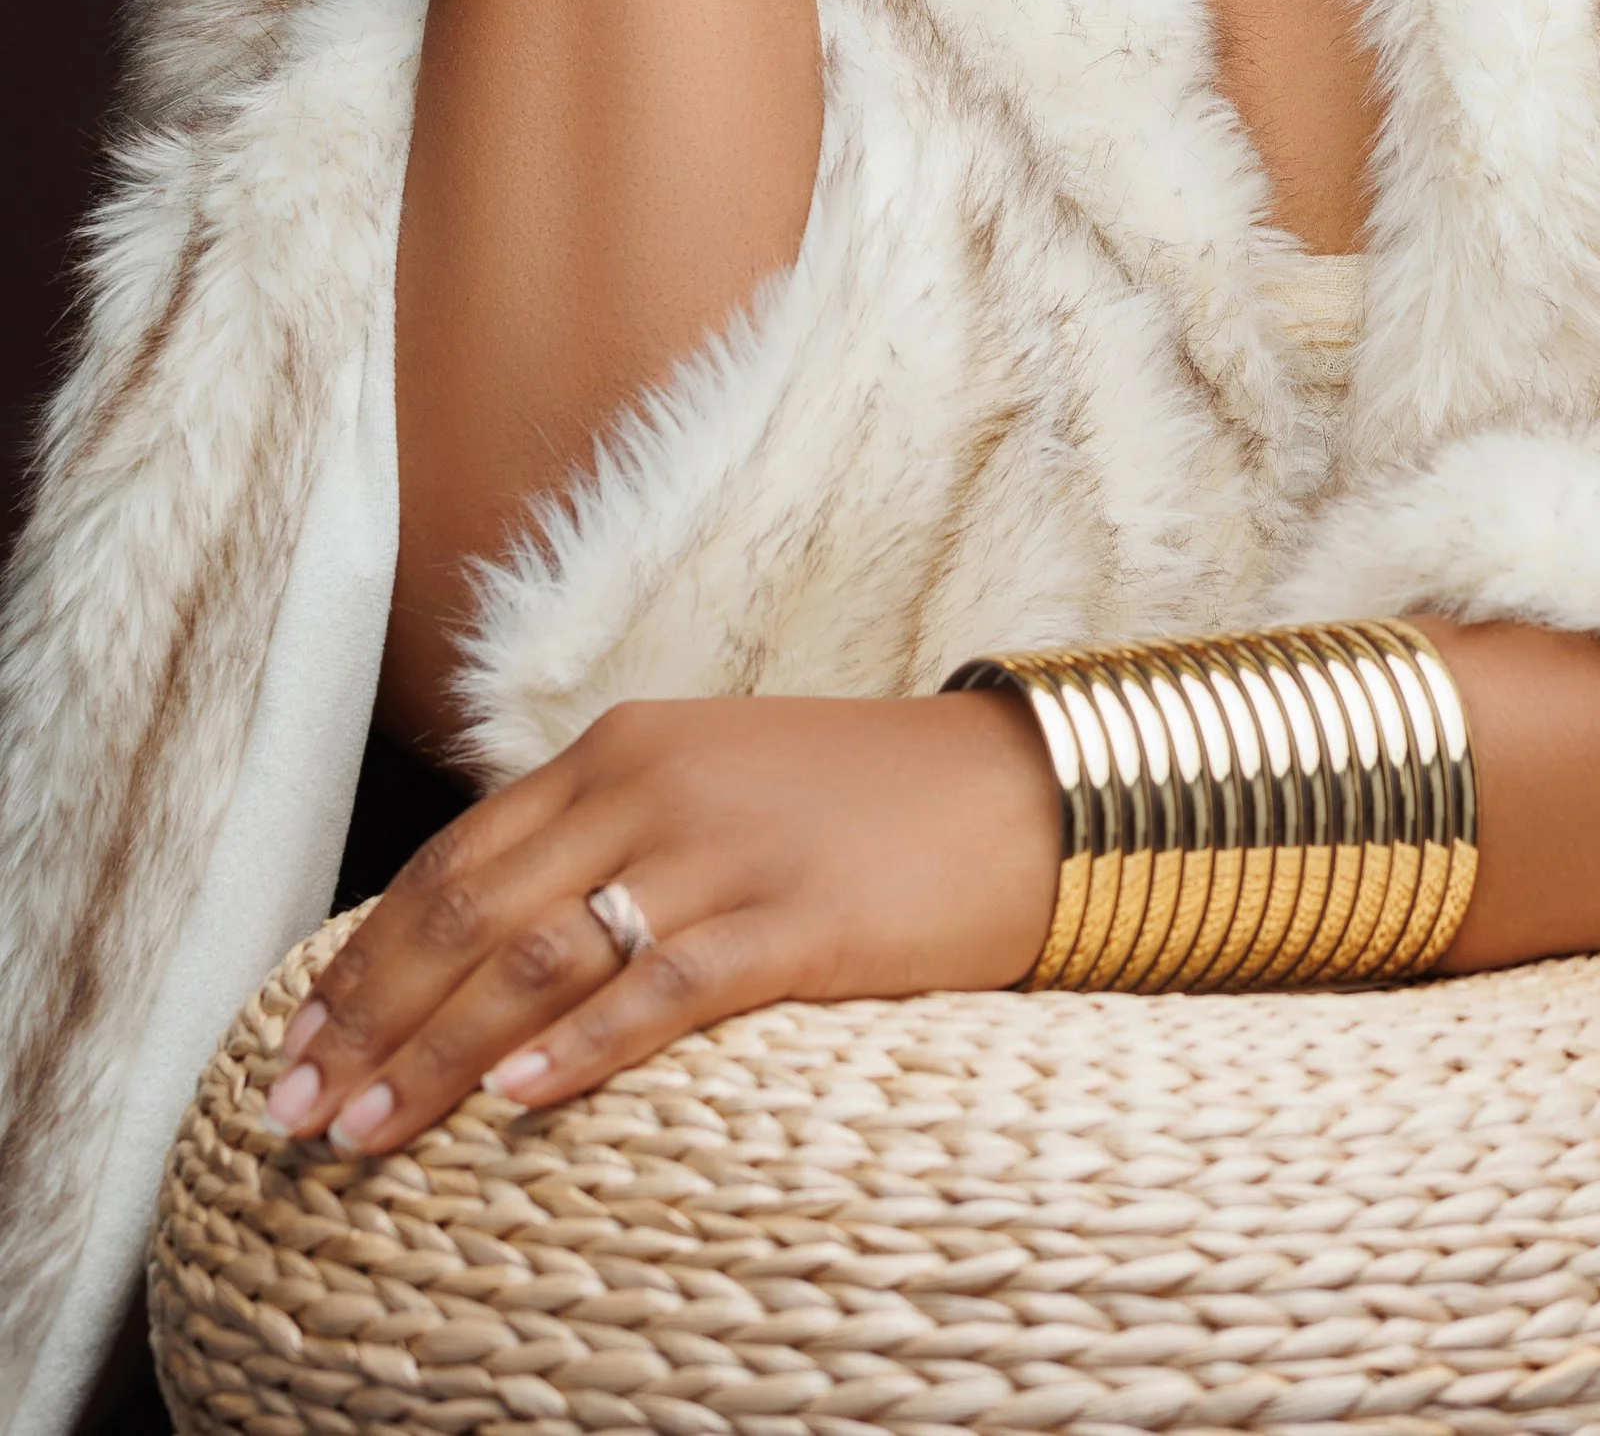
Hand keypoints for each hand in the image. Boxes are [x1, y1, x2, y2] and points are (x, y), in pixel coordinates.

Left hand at [258, 694, 1062, 1156]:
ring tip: (363, 1135)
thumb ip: (604, 840)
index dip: (362, 960)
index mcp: (624, 748)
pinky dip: (580, 1048)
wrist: (1021, 793)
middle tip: (295, 1115)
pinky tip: (515, 1100)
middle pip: (473, 913)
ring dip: (435, 1055)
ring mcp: (726, 850)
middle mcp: (656, 784)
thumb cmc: (862, 806)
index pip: (455, 861)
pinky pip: (664, 988)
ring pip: (542, 959)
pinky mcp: (797, 920)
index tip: (295, 1048)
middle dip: (369, 1021)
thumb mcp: (712, 788)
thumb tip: (482, 948)